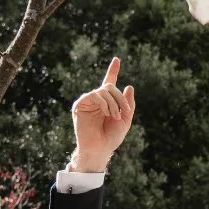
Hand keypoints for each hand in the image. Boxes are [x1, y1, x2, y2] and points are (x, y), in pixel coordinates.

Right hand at [70, 57, 135, 174]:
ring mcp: (88, 101)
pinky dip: (104, 103)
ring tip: (115, 116)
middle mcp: (97, 99)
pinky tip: (106, 113)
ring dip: (114, 103)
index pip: (109, 82)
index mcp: (108, 102)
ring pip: (104, 90)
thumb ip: (128, 104)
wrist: (100, 149)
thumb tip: (129, 86)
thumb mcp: (125, 120)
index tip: (117, 59)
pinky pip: (95, 95)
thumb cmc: (112, 137)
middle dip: (120, 98)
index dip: (113, 70)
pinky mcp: (80, 105)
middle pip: (110, 86)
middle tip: (125, 111)